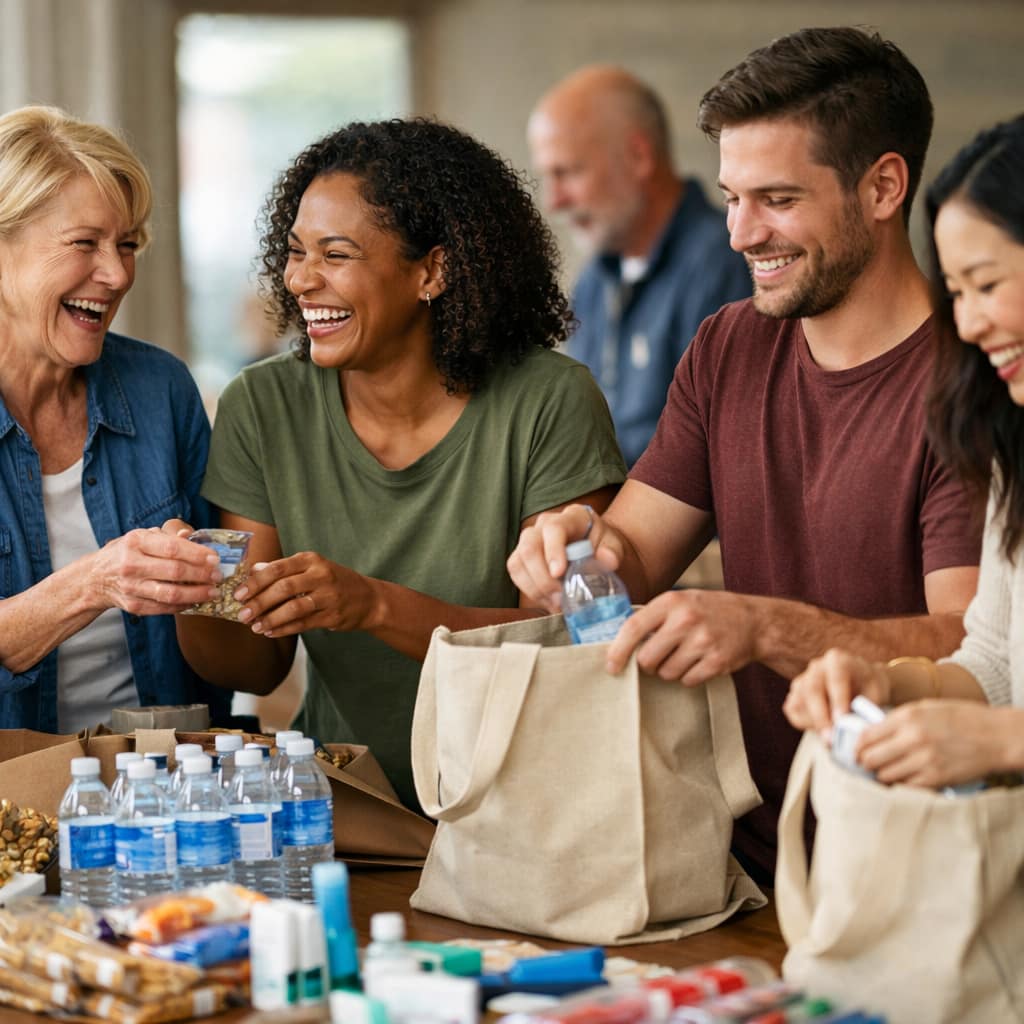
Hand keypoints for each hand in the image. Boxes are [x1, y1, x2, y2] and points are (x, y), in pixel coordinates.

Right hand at [88, 526, 221, 614]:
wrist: (95, 578)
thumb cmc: (126, 553)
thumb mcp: (142, 537)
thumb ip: (167, 536)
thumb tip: (190, 534)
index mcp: (135, 542)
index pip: (172, 548)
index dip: (197, 554)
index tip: (215, 558)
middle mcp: (131, 564)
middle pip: (175, 571)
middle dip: (202, 574)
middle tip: (218, 576)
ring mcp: (131, 587)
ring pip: (170, 593)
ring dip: (197, 594)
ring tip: (213, 592)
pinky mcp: (133, 606)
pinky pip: (164, 608)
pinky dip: (183, 606)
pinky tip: (196, 601)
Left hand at [233, 551, 373, 637]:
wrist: (369, 598)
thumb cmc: (334, 581)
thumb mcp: (311, 567)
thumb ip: (283, 568)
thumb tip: (254, 569)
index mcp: (311, 560)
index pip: (277, 568)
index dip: (255, 582)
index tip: (238, 594)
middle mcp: (321, 575)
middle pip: (284, 588)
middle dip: (260, 603)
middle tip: (242, 614)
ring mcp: (329, 596)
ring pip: (294, 608)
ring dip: (271, 619)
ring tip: (255, 627)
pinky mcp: (333, 616)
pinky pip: (303, 624)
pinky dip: (284, 629)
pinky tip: (271, 632)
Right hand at [507, 504, 623, 612]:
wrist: (596, 551)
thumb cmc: (603, 546)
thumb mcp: (615, 546)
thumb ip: (613, 551)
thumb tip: (607, 560)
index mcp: (569, 517)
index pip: (554, 529)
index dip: (553, 551)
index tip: (559, 573)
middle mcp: (543, 525)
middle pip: (529, 548)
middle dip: (543, 578)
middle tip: (561, 598)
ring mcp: (529, 540)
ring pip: (518, 563)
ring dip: (536, 588)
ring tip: (557, 603)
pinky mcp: (522, 557)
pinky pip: (516, 574)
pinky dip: (531, 592)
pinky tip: (549, 602)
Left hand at [606, 588, 757, 683]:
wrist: (754, 620)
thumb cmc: (708, 611)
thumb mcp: (680, 601)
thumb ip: (653, 618)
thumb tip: (619, 644)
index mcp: (672, 601)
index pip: (634, 627)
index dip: (618, 650)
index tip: (612, 666)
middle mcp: (686, 619)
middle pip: (647, 658)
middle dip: (648, 664)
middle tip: (659, 657)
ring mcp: (703, 641)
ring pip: (666, 673)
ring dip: (670, 670)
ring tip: (685, 655)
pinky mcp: (717, 661)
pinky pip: (687, 681)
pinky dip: (689, 677)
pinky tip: (699, 662)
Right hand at [784, 649, 891, 735]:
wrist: (861, 684)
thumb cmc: (869, 688)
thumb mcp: (876, 693)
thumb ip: (866, 707)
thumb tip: (855, 726)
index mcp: (837, 660)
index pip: (835, 678)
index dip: (838, 700)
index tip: (841, 720)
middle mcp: (817, 667)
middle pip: (812, 689)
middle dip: (820, 717)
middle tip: (830, 739)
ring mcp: (803, 678)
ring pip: (800, 701)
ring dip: (813, 722)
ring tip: (831, 739)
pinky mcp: (795, 693)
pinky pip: (793, 710)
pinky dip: (805, 723)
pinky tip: (823, 727)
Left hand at [859, 701, 1016, 786]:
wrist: (995, 736)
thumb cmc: (959, 718)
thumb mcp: (924, 708)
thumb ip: (897, 720)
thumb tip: (870, 733)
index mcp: (907, 717)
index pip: (866, 737)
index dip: (856, 746)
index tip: (855, 750)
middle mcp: (912, 739)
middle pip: (870, 759)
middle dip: (865, 762)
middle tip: (866, 763)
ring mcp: (924, 761)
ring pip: (885, 775)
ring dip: (881, 775)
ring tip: (885, 771)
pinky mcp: (936, 779)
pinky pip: (906, 787)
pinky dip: (900, 784)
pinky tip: (903, 778)